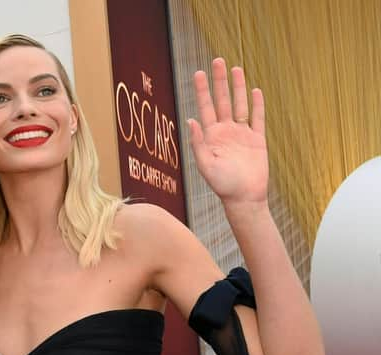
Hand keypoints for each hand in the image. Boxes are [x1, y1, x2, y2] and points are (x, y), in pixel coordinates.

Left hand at [188, 58, 267, 206]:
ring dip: (238, 88)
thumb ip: (198, 143)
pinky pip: (257, 119)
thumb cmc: (222, 186)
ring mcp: (242, 134)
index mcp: (211, 136)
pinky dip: (257, 105)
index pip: (205, 107)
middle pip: (222, 100)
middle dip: (220, 81)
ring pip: (240, 105)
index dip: (202, 90)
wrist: (244, 198)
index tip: (199, 72)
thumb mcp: (206, 165)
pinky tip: (255, 91)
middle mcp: (225, 131)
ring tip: (236, 69)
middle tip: (218, 60)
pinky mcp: (257, 140)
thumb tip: (191, 120)